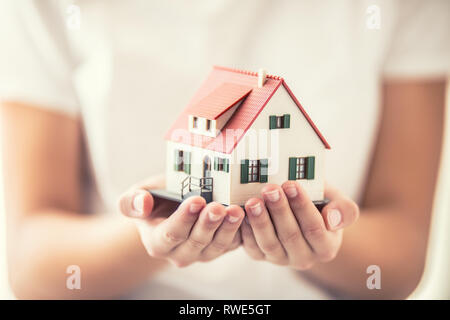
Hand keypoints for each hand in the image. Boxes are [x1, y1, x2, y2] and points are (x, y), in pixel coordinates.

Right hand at [118, 175, 244, 266]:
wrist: (172, 206)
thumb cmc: (155, 199)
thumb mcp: (137, 195)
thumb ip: (132, 201)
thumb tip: (142, 203)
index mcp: (157, 243)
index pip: (171, 234)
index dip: (184, 218)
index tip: (196, 200)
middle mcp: (180, 253)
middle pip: (196, 241)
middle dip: (209, 224)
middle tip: (219, 207)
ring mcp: (202, 253)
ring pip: (217, 245)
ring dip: (228, 228)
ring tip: (237, 210)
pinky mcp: (221, 248)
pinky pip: (233, 244)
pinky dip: (241, 231)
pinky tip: (248, 215)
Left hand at [241, 182, 358, 269]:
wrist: (302, 215)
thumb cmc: (321, 205)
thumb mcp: (338, 203)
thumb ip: (344, 210)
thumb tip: (333, 219)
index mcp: (326, 247)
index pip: (314, 228)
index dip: (302, 206)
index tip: (291, 184)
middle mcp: (304, 258)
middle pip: (290, 236)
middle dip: (279, 210)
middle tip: (270, 189)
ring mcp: (281, 259)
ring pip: (269, 243)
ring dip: (260, 221)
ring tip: (253, 201)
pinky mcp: (261, 256)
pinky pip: (252, 247)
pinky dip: (246, 230)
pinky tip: (241, 213)